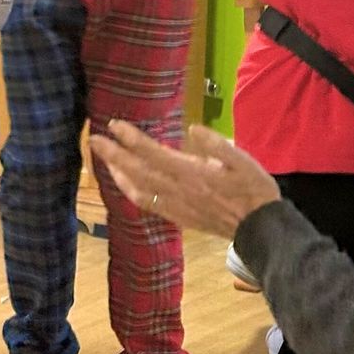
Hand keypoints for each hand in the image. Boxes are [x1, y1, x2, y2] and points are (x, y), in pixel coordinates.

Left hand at [89, 120, 280, 241]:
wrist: (259, 228)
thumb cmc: (253, 188)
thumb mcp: (244, 161)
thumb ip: (218, 146)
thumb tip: (193, 130)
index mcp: (194, 173)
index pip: (155, 154)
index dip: (133, 140)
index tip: (114, 124)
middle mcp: (179, 190)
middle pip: (139, 172)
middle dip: (114, 155)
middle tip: (94, 138)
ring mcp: (176, 206)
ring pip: (138, 190)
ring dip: (117, 173)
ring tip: (103, 158)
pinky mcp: (177, 217)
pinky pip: (147, 204)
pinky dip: (130, 192)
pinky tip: (123, 183)